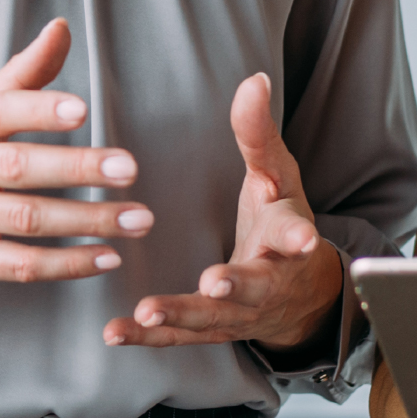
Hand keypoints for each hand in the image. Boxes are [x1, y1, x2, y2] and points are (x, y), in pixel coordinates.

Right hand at [0, 19, 151, 293]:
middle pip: (17, 168)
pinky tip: (105, 256)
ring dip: (86, 221)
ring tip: (137, 218)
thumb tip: (62, 28)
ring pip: (25, 220)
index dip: (39, 109)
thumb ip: (20, 75)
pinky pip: (18, 265)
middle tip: (129, 168)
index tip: (83, 109)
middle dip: (77, 167)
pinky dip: (65, 265)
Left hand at [103, 72, 343, 350]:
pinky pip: (179, 338)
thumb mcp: (278, 175)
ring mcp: (240, 313)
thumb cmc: (281, 222)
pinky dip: (147, 337)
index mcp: (286, 238)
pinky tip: (114, 332)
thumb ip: (259, 134)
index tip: (302, 239)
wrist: (300, 296)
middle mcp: (268, 281)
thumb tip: (254, 79)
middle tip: (215, 284)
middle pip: (256, 286)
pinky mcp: (212, 330)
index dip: (297, 235)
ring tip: (148, 311)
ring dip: (182, 315)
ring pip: (213, 318)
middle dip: (236, 285)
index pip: (294, 233)